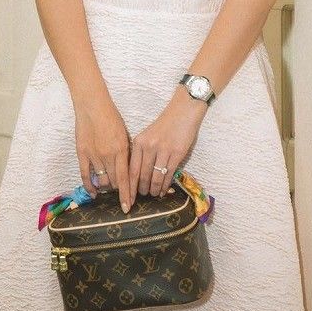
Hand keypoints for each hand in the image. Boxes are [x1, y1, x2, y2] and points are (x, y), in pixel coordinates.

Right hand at [74, 97, 131, 213]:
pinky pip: (86, 175)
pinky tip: (93, 193)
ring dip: (106, 187)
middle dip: (118, 189)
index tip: (127, 207)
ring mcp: (94, 155)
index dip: (126, 195)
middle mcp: (108, 155)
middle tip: (121, 192)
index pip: (125, 179)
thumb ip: (126, 153)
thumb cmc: (111, 117)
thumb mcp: (124, 134)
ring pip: (101, 181)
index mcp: (121, 150)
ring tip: (109, 188)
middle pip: (114, 182)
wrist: (92, 105)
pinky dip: (90, 186)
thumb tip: (129, 170)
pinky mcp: (82, 154)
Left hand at [128, 86, 206, 204]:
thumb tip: (137, 176)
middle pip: (142, 176)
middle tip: (143, 197)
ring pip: (155, 178)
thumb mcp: (147, 135)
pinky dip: (165, 185)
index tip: (127, 199)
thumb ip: (141, 152)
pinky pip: (168, 174)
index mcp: (139, 142)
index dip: (129, 188)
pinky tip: (163, 190)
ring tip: (153, 194)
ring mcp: (163, 150)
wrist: (184, 111)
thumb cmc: (165, 124)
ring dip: (154, 189)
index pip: (131, 170)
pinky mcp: (177, 153)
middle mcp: (149, 147)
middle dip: (141, 190)